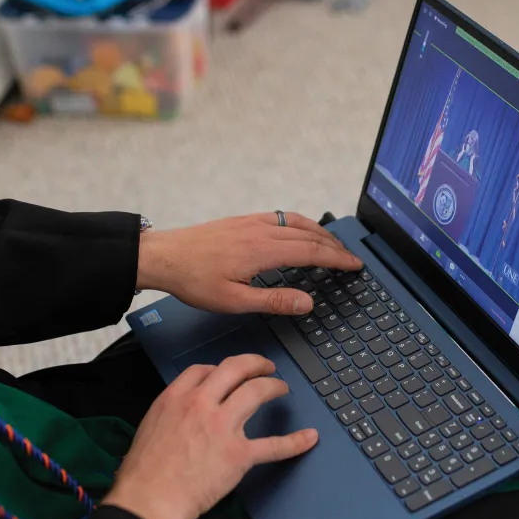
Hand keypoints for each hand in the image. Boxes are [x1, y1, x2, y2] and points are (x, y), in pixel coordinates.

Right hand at [102, 355, 317, 518]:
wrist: (150, 498)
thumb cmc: (145, 471)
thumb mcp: (150, 425)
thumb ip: (171, 411)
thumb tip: (183, 410)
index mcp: (177, 398)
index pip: (204, 369)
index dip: (220, 368)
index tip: (227, 374)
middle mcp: (201, 405)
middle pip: (235, 369)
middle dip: (255, 364)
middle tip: (266, 367)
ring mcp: (223, 427)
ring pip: (256, 392)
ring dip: (273, 386)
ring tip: (281, 388)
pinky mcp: (239, 454)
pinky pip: (274, 445)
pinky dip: (295, 442)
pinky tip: (308, 437)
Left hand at [136, 212, 362, 314]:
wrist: (163, 257)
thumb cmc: (193, 280)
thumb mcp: (234, 301)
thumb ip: (273, 301)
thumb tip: (307, 302)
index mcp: (262, 250)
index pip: (312, 252)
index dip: (337, 259)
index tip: (355, 265)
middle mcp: (260, 231)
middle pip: (309, 234)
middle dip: (334, 245)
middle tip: (351, 257)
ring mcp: (251, 222)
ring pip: (296, 222)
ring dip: (319, 232)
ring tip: (332, 244)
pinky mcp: (241, 220)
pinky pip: (280, 217)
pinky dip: (299, 223)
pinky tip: (299, 231)